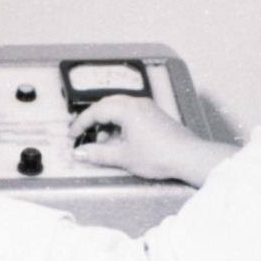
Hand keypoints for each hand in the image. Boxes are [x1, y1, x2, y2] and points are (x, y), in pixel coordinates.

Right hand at [68, 95, 229, 186]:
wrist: (188, 157)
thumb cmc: (159, 155)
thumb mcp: (123, 157)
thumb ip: (98, 154)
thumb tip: (80, 153)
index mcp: (127, 109)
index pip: (96, 111)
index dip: (81, 124)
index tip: (72, 136)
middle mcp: (137, 103)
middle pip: (106, 105)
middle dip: (93, 120)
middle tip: (83, 135)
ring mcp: (147, 108)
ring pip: (118, 108)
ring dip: (107, 123)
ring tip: (104, 142)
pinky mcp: (154, 115)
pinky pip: (130, 113)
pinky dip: (119, 124)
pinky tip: (120, 140)